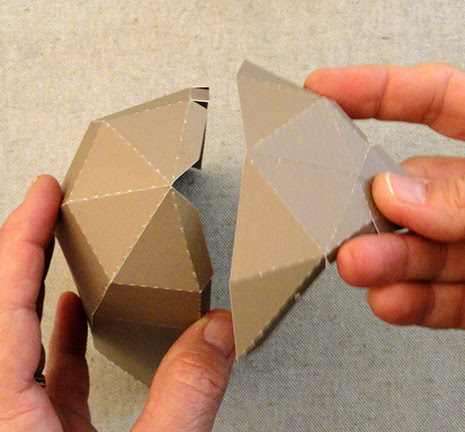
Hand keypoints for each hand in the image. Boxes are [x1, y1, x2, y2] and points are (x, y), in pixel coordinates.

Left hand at [0, 175, 233, 431]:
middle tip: (47, 207)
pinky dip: (57, 334)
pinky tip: (75, 315)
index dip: (23, 237)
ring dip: (35, 284)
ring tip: (58, 250)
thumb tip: (218, 331)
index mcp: (5, 414)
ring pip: (17, 335)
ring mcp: (16, 423)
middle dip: (25, 247)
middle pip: (4, 307)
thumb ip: (186, 393)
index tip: (42, 195)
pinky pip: (39, 368)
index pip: (6, 301)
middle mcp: (0, 413)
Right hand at [305, 63, 464, 327]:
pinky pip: (439, 297)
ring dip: (382, 261)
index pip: (436, 99)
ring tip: (357, 265)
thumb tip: (399, 193)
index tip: (323, 91)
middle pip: (411, 189)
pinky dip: (412, 302)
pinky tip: (390, 300)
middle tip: (334, 216)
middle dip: (367, 205)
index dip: (375, 90)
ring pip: (418, 249)